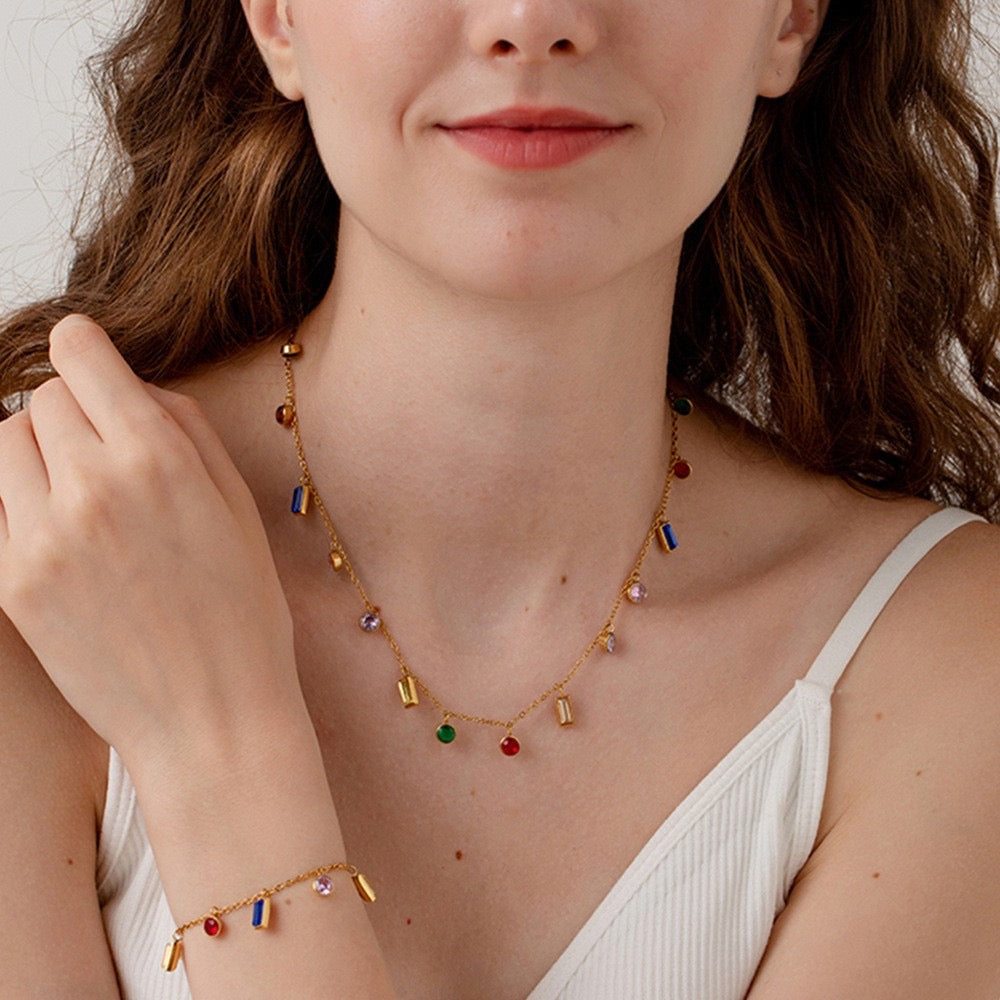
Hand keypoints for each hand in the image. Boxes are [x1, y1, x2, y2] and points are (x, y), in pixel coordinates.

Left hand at [0, 316, 300, 767]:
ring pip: (5, 444)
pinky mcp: (11, 583)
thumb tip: (135, 389)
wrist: (211, 717)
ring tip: (76, 491)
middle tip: (103, 451)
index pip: (82, 355)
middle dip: (72, 412)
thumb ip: (187, 429)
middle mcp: (92, 487)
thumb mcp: (239, 507)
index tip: (89, 359)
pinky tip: (65, 537)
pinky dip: (22, 504)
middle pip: (43, 400)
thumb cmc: (242, 612)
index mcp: (159, 459)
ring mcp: (43, 537)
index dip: (86, 350)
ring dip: (36, 452)